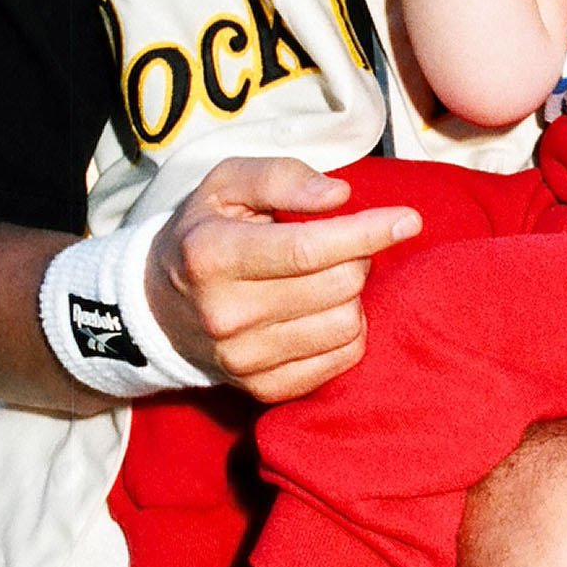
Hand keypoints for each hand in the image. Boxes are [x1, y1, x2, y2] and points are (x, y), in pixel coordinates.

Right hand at [144, 157, 422, 405]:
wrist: (158, 309)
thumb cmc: (204, 233)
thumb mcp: (226, 184)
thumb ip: (281, 177)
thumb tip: (338, 196)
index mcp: (212, 256)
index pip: (308, 249)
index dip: (367, 232)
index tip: (409, 219)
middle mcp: (226, 313)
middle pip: (338, 285)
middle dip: (356, 257)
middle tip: (337, 247)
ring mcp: (243, 359)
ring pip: (346, 325)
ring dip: (352, 296)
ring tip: (325, 280)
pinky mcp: (263, 390)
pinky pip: (341, 360)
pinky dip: (347, 331)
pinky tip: (322, 312)